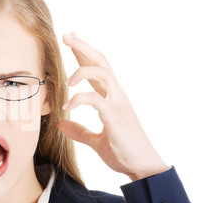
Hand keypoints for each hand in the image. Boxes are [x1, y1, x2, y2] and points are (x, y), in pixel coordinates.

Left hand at [58, 33, 168, 180]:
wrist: (141, 167)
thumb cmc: (122, 152)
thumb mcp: (95, 141)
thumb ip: (79, 131)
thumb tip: (61, 125)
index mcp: (111, 98)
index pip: (97, 68)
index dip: (83, 52)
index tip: (70, 39)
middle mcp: (116, 95)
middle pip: (101, 61)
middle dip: (83, 46)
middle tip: (66, 35)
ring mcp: (117, 103)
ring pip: (103, 73)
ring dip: (82, 70)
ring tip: (66, 81)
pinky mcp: (115, 116)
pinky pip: (95, 99)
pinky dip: (79, 99)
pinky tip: (66, 108)